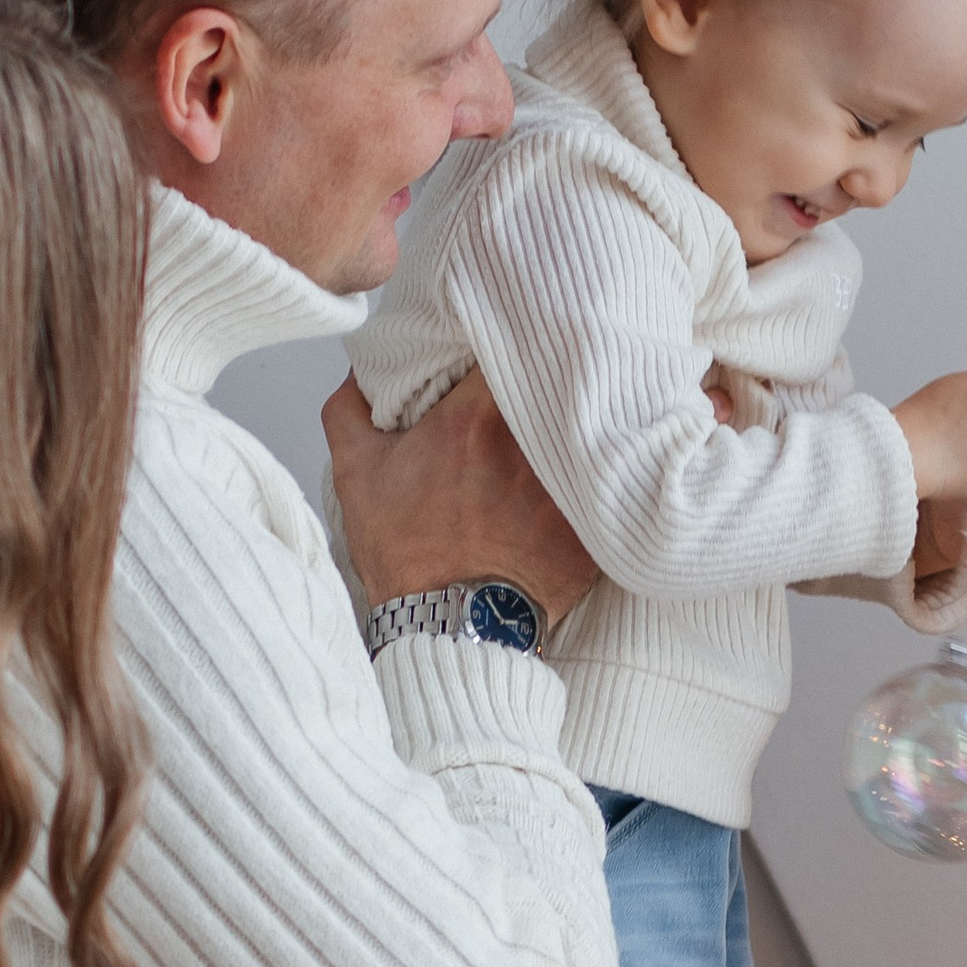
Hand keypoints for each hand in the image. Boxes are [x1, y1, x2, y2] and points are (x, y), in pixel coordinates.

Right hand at [323, 368, 598, 633]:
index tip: (509, 346)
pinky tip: (599, 468)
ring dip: (585, 416)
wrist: (451, 629)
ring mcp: (571, 480)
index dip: (514, 337)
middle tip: (544, 377)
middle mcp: (531, 441)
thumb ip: (351, 409)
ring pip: (595, 422)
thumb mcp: (358, 475)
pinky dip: (610, 468)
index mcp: (476, 416)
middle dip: (554, 371)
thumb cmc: (410, 555)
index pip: (511, 342)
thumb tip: (360, 374)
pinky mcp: (597, 520)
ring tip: (578, 422)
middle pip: (561, 377)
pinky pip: (616, 477)